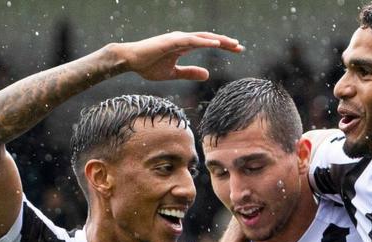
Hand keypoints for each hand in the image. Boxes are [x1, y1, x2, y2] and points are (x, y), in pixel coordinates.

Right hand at [111, 31, 243, 81]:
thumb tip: (207, 75)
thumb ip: (189, 73)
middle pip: (208, 38)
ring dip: (218, 40)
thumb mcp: (173, 73)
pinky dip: (204, 41)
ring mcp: (177, 38)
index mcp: (183, 45)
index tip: (237, 50)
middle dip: (225, 42)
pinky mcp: (171, 41)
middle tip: (240, 47)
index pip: (207, 43)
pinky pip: (191, 40)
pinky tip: (215, 43)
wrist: (130, 61)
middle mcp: (182, 39)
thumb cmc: (148, 66)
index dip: (222, 45)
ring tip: (233, 44)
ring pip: (202, 37)